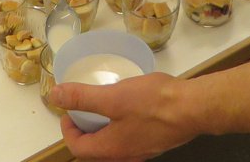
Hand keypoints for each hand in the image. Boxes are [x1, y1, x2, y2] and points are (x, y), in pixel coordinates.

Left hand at [51, 72, 198, 160]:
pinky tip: (130, 107)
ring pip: (113, 145)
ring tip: (104, 105)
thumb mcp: (112, 97)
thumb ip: (83, 97)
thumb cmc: (153, 103)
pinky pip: (130, 139)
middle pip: (95, 150)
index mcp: (110, 149)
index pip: (77, 147)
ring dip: (103, 129)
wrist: (194, 109)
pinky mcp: (155, 142)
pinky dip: (121, 127)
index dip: (67, 129)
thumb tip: (55, 95)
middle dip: (85, 129)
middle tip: (84, 108)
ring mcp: (142, 151)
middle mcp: (125, 156)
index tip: (68, 109)